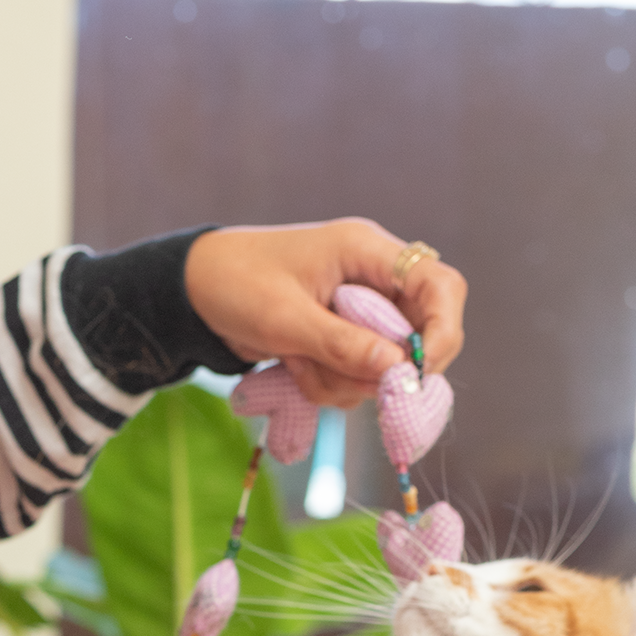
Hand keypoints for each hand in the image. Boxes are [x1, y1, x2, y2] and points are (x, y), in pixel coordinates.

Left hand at [184, 219, 467, 408]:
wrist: (192, 293)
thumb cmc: (235, 285)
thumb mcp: (285, 318)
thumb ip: (342, 344)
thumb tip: (398, 368)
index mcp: (366, 251)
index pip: (439, 285)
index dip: (443, 331)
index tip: (419, 373)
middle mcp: (372, 279)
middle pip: (419, 334)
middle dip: (383, 368)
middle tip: (344, 379)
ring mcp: (358, 312)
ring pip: (384, 366)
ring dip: (344, 380)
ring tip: (297, 363)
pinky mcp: (340, 339)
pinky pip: (355, 377)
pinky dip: (327, 384)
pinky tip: (292, 367)